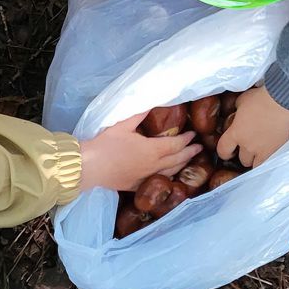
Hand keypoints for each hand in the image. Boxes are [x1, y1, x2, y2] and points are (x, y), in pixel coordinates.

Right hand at [79, 111, 200, 193]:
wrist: (90, 167)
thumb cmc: (106, 144)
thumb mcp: (123, 124)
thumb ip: (139, 114)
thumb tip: (152, 103)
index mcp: (152, 150)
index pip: (176, 145)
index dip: (186, 139)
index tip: (194, 134)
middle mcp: (153, 166)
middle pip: (177, 160)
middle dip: (189, 153)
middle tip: (199, 148)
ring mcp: (146, 178)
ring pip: (169, 172)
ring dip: (181, 165)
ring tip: (188, 160)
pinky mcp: (136, 186)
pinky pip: (158, 181)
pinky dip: (167, 177)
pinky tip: (168, 175)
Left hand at [216, 86, 288, 167]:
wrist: (284, 101)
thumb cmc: (262, 98)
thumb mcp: (242, 101)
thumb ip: (236, 110)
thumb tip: (237, 113)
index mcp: (236, 133)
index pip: (223, 150)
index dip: (224, 152)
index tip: (229, 150)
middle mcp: (248, 146)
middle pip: (243, 159)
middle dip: (245, 154)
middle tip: (250, 146)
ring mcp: (264, 151)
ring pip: (257, 164)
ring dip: (257, 159)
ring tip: (262, 151)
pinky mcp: (278, 151)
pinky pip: (271, 162)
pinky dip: (270, 158)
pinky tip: (272, 151)